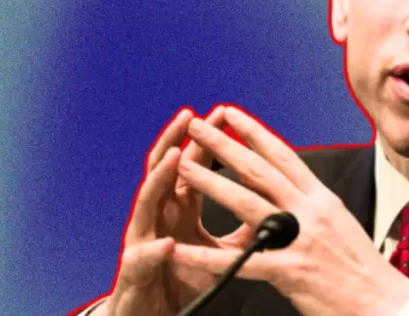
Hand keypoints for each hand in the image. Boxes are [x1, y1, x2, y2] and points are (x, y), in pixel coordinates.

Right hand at [102, 107, 253, 315]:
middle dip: (179, 140)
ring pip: (146, 202)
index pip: (193, 165)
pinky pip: (142, 258)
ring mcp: (141, 239)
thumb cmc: (179, 276)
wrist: (148, 313)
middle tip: (192, 115)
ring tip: (176, 156)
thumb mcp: (217, 249)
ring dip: (161, 178)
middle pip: (165, 171)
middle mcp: (157, 216)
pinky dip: (154, 250)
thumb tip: (274, 209)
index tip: (225, 113)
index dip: (208, 140)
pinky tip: (166, 244)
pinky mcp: (134, 272)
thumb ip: (242, 228)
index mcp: (179, 208)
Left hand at [171, 106, 408, 315]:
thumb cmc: (361, 269)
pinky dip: (204, 258)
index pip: (284, 156)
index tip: (231, 115)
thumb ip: (311, 208)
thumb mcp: (339, 225)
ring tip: (182, 167)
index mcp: (322, 199)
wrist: (385, 303)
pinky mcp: (291, 272)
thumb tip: (289, 192)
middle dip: (225, 145)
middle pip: (259, 170)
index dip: (254, 132)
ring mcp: (300, 240)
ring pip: (247, 202)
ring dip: (210, 182)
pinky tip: (180, 250)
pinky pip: (239, 263)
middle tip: (198, 126)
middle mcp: (311, 211)